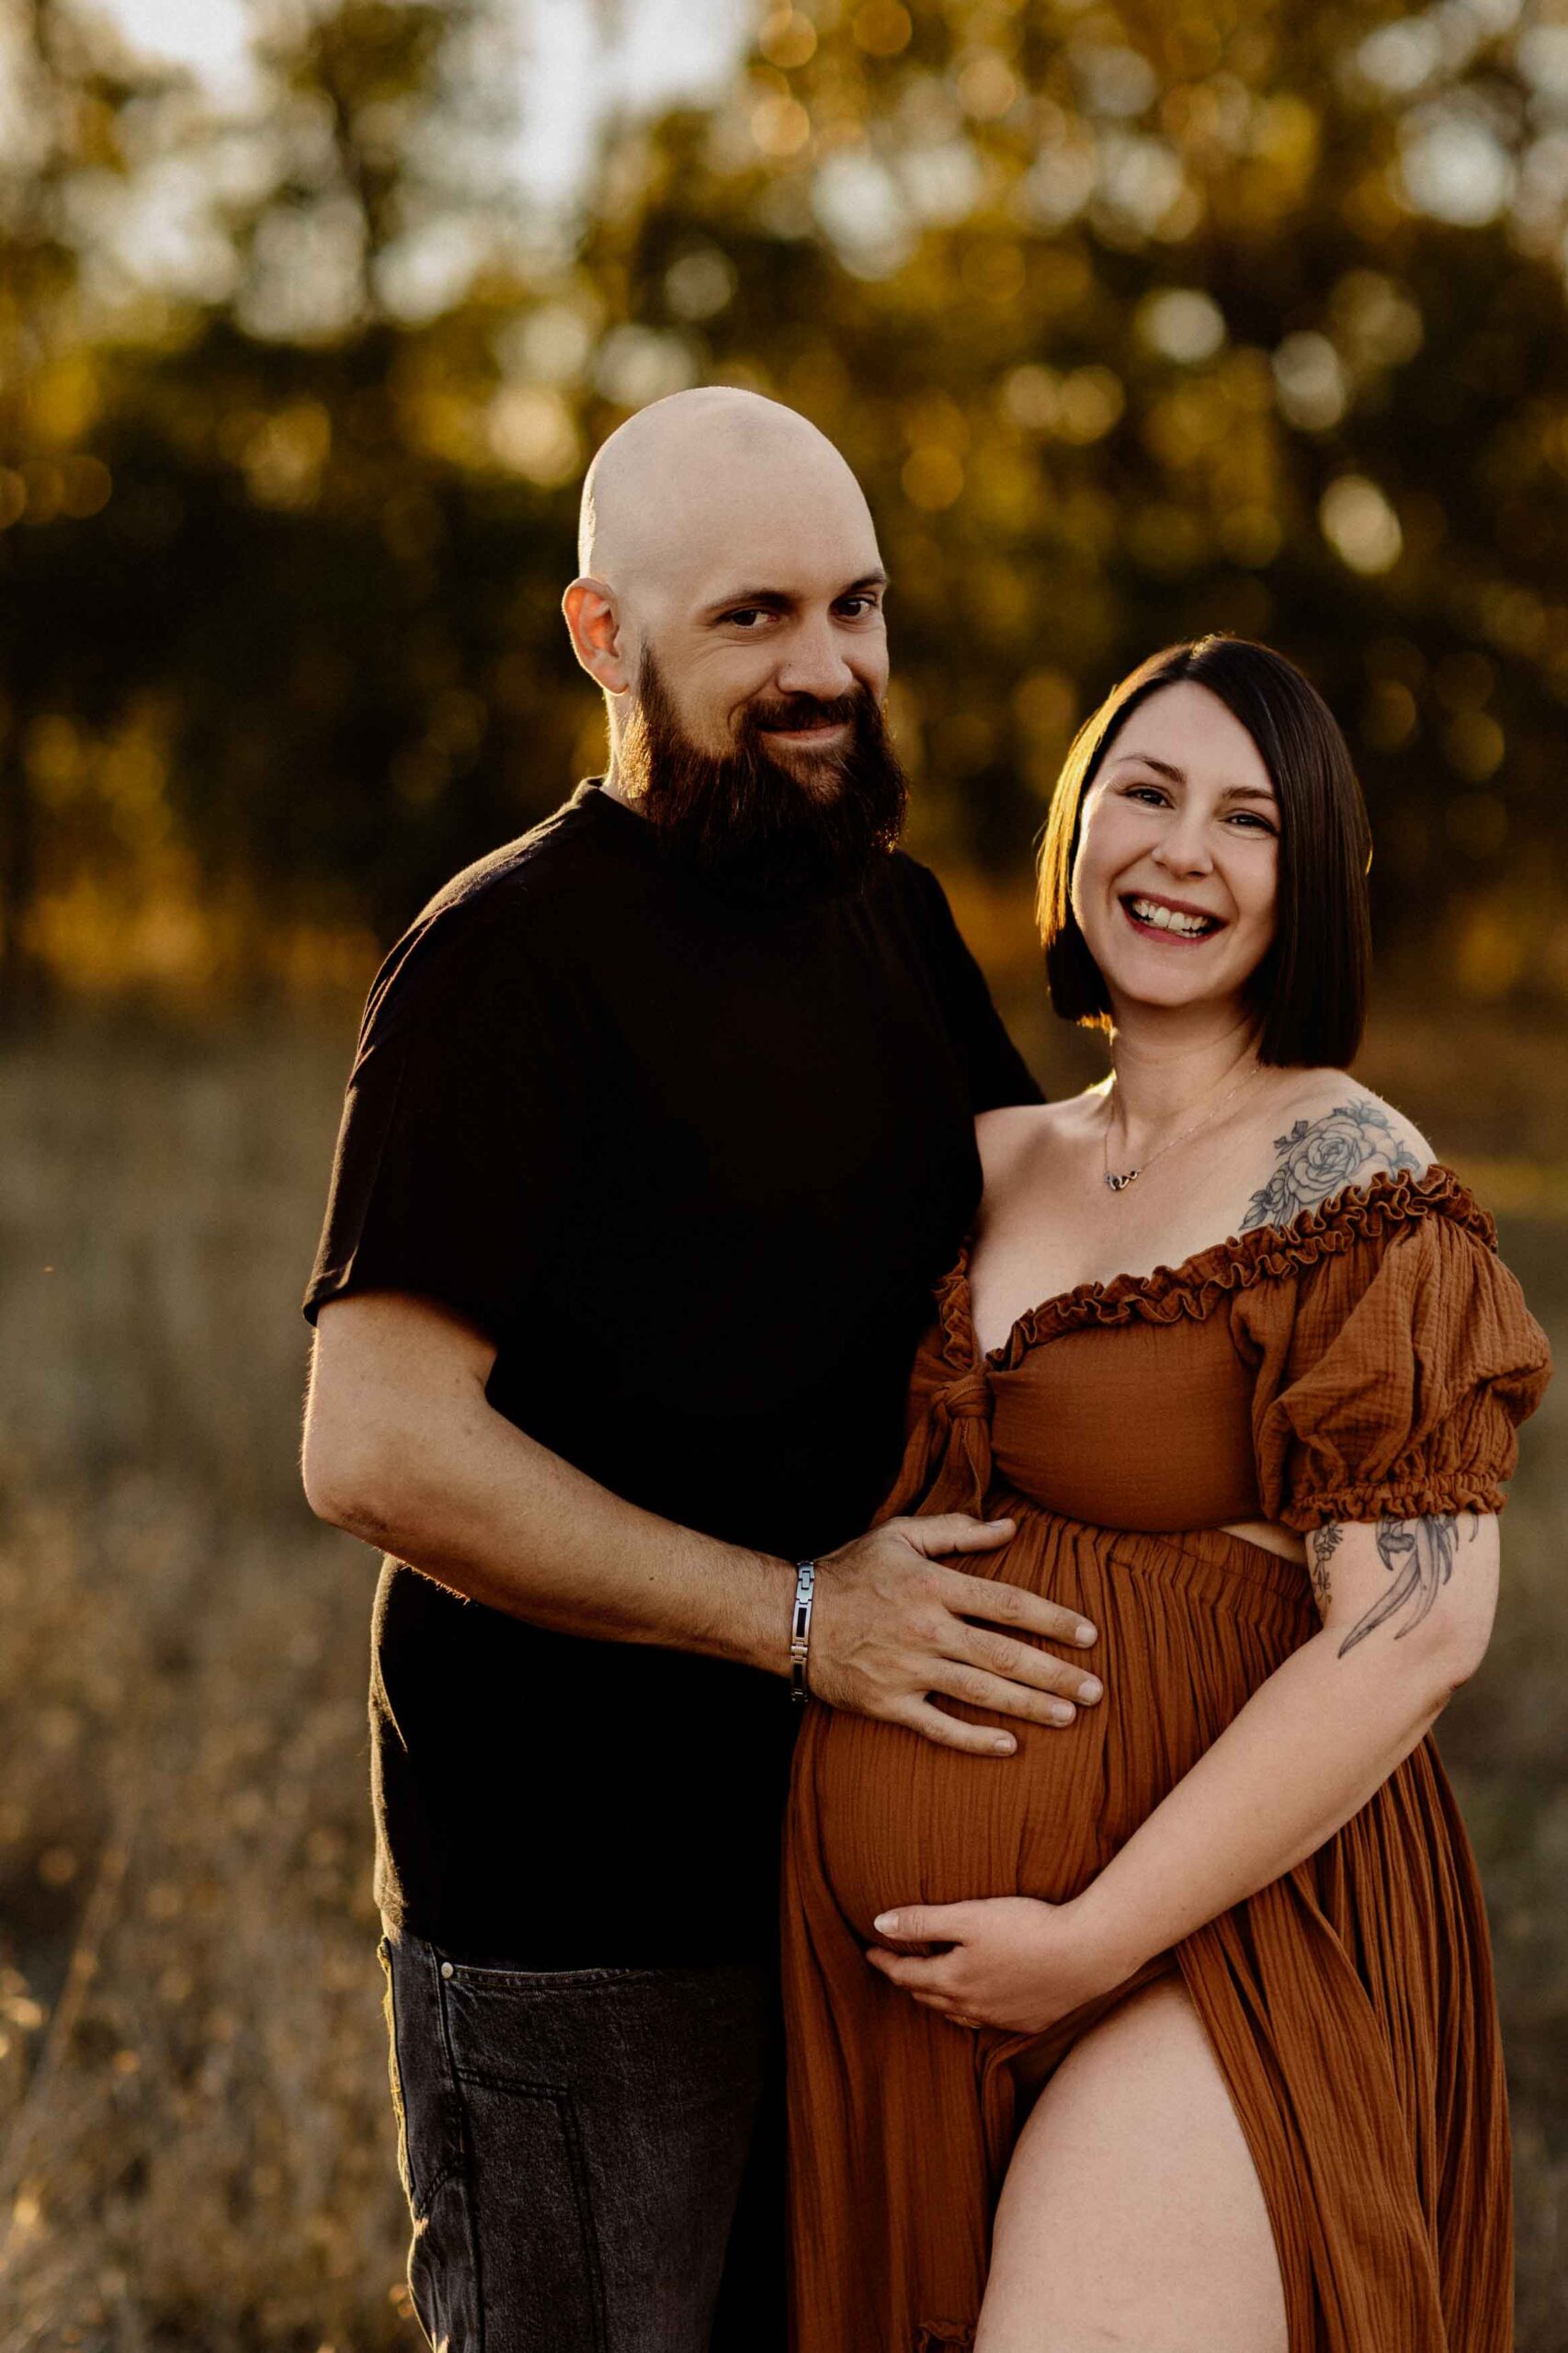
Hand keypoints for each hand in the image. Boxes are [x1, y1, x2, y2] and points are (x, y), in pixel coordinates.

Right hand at [807, 1516, 1101, 1756]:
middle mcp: (927, 1630)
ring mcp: (908, 1670)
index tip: (1089, 1634)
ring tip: (1070, 1716)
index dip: (1053, 1619)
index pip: (1008, 1604)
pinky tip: (1009, 1746)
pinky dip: (974, 1739)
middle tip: (1097, 1689)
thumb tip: (1010, 1527)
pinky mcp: (888, 1704)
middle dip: (1055, 1673)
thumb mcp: (900, 1535)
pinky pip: (938, 1727)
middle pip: (1005, 1654)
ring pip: (980, 1692)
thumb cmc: (851, 1572)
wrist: (791, 1616)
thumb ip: (957, 1531)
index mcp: (934, 1587)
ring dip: (1029, 1706)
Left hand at [865, 1895, 1129, 2035]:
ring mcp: (1000, 2018)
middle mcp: (972, 2007)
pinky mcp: (1026, 2021)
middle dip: (907, 1981)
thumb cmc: (1027, 1928)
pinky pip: (984, 2020)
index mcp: (953, 1980)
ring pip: (955, 2012)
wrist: (1086, 1954)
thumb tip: (879, 1924)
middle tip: (893, 1966)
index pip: (906, 1975)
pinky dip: (968, 2009)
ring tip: (928, 1984)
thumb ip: (922, 1921)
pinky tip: (974, 2002)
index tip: (869, 1949)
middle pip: (927, 1996)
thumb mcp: (968, 1916)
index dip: (884, 1961)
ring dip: (936, 1998)